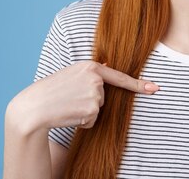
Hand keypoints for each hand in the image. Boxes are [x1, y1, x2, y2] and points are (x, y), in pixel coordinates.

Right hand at [7, 61, 159, 134]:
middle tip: (69, 99)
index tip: (155, 88)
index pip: (119, 76)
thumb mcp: (71, 75)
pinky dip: (82, 122)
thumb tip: (108, 68)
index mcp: (90, 66)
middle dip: (89, 101)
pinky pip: (93, 120)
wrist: (34, 107)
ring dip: (85, 112)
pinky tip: (69, 114)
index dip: (139, 84)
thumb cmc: (50, 91)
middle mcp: (95, 78)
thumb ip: (90, 74)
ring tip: (68, 105)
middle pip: (104, 96)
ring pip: (98, 109)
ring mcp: (95, 93)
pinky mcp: (91, 109)